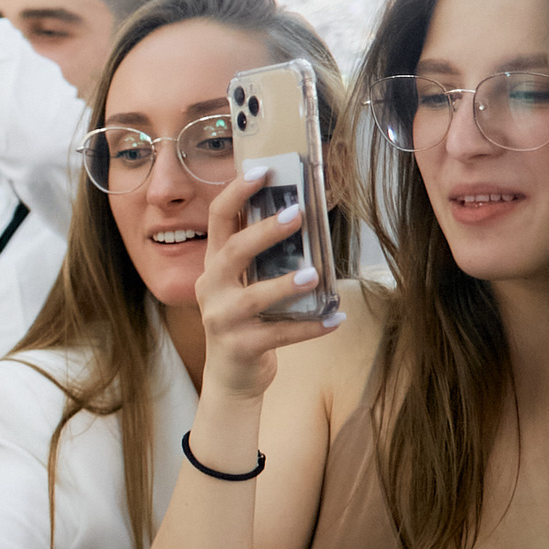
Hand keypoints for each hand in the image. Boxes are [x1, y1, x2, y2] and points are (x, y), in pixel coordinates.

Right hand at [195, 166, 346, 402]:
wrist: (232, 376)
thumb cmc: (247, 321)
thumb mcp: (246, 285)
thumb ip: (263, 258)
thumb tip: (302, 217)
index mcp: (216, 266)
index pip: (219, 220)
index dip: (237, 193)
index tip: (263, 173)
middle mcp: (213, 289)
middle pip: (233, 252)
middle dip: (264, 232)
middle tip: (297, 215)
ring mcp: (222, 319)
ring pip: (253, 297)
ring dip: (284, 284)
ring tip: (314, 273)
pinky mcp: (241, 347)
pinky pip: (280, 334)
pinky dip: (310, 327)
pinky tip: (335, 318)